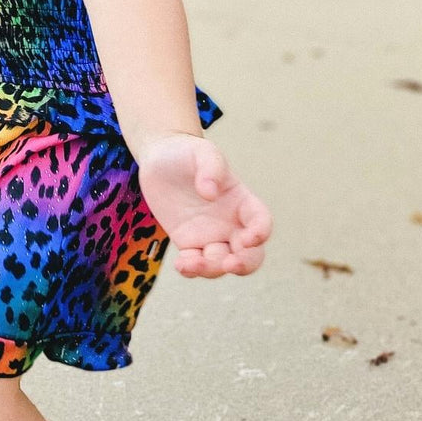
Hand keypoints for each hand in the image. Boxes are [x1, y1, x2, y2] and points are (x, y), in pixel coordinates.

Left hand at [135, 134, 272, 277]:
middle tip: (230, 264)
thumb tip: (210, 192)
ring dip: (212, 269)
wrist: (160, 159)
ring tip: (192, 263)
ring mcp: (210, 235)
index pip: (261, 222)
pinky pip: (195, 264)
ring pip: (221, 264)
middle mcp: (231, 223)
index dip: (260, 233)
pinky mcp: (188, 243)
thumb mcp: (202, 151)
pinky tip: (182, 264)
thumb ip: (210, 167)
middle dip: (244, 264)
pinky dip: (192, 269)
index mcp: (242, 201)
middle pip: (250, 254)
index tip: (247, 238)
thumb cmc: (187, 152)